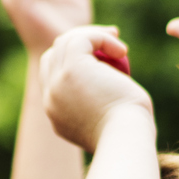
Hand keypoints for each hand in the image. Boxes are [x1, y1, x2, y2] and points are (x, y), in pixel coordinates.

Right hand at [40, 25, 151, 151]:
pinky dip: (103, 38)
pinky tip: (122, 50)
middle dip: (79, 43)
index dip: (73, 61)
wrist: (126, 141)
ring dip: (94, 37)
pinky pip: (82, 39)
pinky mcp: (72, 69)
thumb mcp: (110, 122)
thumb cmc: (129, 136)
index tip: (103, 59)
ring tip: (120, 46)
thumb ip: (100, 106)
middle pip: (53, 55)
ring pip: (65, 42)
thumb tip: (108, 88)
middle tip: (111, 42)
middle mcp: (50, 97)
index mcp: (55, 113)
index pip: (52, 75)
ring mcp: (58, 83)